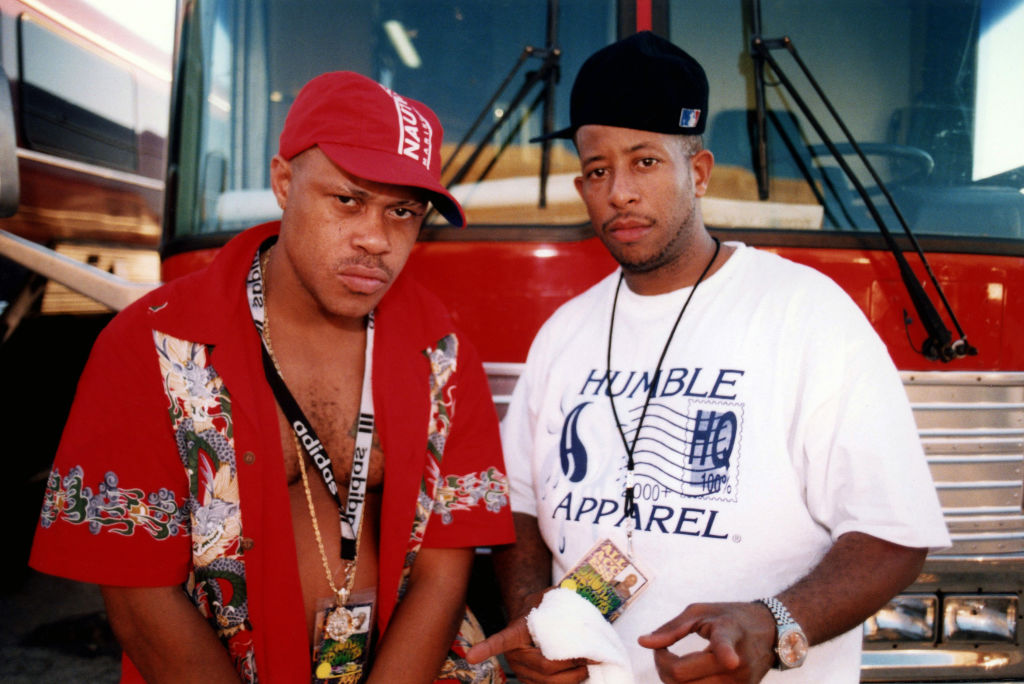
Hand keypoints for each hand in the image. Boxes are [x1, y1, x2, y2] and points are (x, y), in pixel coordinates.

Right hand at [465, 591, 588, 683]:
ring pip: (549, 683)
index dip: (486, 648)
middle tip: (590, 658)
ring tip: (588, 666)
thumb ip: (559, 594)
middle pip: (544, 668)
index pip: (500, 641)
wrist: (532, 620)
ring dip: (573, 678)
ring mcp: (521, 672)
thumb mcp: (547, 596)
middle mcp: (514, 656)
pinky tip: (580, 675)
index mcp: (514, 633)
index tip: (471, 656)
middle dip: (570, 666)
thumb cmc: (541, 608)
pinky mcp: (531, 683)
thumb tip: (574, 588)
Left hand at [636, 601, 776, 683]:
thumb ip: (671, 629)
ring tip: (673, 660)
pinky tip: (687, 673)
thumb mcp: (700, 612)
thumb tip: (643, 643)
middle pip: (683, 678)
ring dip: (671, 679)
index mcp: (729, 635)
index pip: (723, 649)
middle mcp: (737, 664)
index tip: (730, 660)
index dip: (725, 655)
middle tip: (661, 650)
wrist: (771, 632)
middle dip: (661, 666)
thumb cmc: (730, 617)